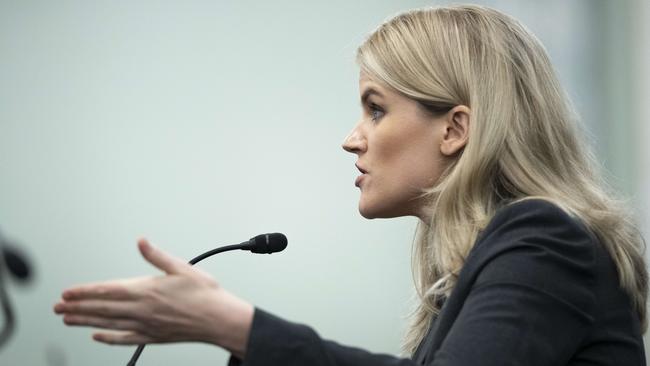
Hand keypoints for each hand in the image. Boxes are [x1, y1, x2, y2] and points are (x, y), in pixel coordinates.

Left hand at [53, 238, 253, 357]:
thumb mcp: (181, 267)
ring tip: (69, 320)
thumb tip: (141, 241)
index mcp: (147, 290)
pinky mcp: (152, 336)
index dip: (84, 292)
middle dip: (78, 307)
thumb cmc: (204, 294)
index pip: (107, 291)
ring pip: (108, 324)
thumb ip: (157, 256)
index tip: (67, 292)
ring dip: (86, 322)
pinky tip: (97, 336)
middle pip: (102, 309)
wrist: (218, 319)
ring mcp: (145, 325)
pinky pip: (124, 339)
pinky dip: (108, 338)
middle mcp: (142, 310)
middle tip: (58, 307)